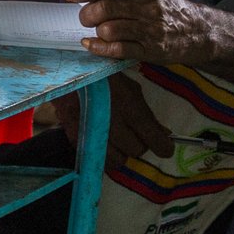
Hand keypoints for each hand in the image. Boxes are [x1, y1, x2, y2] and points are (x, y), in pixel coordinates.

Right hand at [52, 76, 172, 164]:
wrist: (68, 74)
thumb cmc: (104, 77)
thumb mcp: (131, 90)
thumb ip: (147, 115)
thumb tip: (164, 133)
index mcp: (129, 107)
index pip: (153, 139)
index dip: (163, 147)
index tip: (165, 148)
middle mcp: (113, 123)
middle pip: (136, 150)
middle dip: (139, 145)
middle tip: (135, 136)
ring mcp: (93, 133)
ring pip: (118, 160)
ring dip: (121, 153)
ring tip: (118, 143)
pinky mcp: (76, 138)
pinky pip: (96, 159)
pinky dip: (104, 156)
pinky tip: (104, 146)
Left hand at [69, 0, 213, 64]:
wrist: (199, 31)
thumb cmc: (166, 8)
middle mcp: (150, 6)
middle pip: (105, 9)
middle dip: (87, 14)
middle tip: (86, 17)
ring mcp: (151, 30)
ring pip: (108, 30)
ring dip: (95, 31)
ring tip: (98, 29)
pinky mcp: (150, 51)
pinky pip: (115, 50)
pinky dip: (98, 47)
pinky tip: (93, 43)